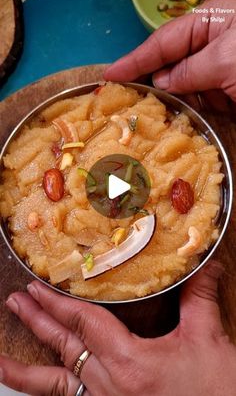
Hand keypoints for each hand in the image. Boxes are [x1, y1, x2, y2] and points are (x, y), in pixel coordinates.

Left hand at [1, 261, 235, 395]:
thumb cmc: (215, 390)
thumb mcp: (207, 340)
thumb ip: (199, 298)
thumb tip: (206, 264)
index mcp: (130, 363)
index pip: (83, 325)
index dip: (58, 303)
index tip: (37, 287)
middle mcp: (110, 387)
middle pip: (63, 348)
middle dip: (36, 322)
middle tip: (15, 301)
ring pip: (56, 385)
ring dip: (25, 370)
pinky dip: (49, 392)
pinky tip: (37, 387)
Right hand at [104, 0, 235, 111]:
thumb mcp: (225, 59)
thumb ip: (189, 71)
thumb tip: (161, 82)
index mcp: (208, 23)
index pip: (162, 42)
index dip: (135, 60)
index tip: (110, 75)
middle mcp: (209, 45)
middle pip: (170, 66)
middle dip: (156, 84)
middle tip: (129, 100)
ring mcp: (217, 70)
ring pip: (184, 88)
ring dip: (179, 102)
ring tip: (166, 112)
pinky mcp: (225, 92)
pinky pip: (200, 103)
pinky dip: (196, 112)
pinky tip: (193, 117)